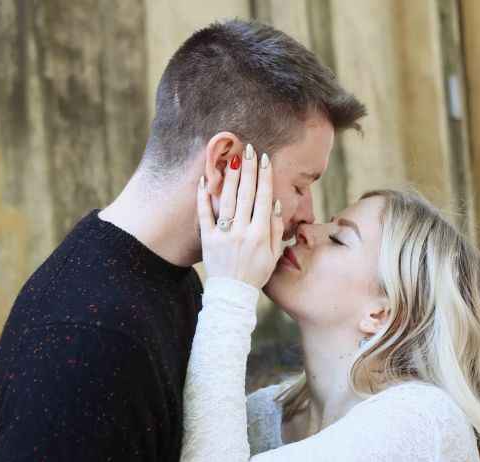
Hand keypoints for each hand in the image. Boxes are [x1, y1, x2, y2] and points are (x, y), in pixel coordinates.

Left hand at [197, 144, 283, 287]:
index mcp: (260, 234)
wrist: (232, 294)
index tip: (265, 159)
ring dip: (230, 177)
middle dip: (248, 170)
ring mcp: (223, 235)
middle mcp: (242, 232)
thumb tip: (274, 202)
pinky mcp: (207, 239)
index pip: (263, 198)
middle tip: (249, 149)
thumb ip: (275, 228)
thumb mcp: (273, 254)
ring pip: (227, 200)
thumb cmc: (255, 273)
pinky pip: (204, 214)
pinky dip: (204, 197)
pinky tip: (206, 180)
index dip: (265, 177)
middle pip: (246, 195)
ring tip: (233, 157)